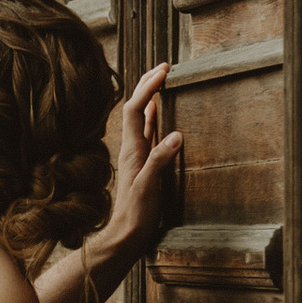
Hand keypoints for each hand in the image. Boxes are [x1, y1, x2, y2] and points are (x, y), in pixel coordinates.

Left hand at [99, 62, 180, 268]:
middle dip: (147, 85)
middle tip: (164, 67)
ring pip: (142, 118)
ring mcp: (137, 155)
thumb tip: (176, 134)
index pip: (135, 108)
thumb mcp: (149, 187)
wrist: (125, 235)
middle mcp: (132, 148)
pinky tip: (159, 114)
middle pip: (135, 107)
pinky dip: (154, 118)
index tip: (163, 70)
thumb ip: (160, 160)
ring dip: (151, 97)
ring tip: (162, 81)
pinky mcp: (143, 164)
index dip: (148, 87)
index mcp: (131, 149)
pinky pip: (148, 133)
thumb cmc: (136, 214)